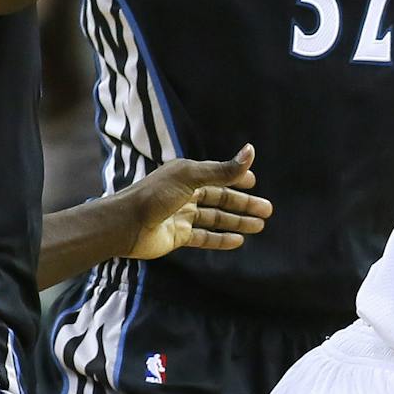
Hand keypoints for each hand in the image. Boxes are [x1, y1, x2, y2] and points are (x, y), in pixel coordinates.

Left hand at [120, 145, 272, 260]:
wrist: (126, 224)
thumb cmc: (155, 195)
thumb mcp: (191, 177)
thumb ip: (222, 169)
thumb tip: (251, 152)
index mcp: (187, 175)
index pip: (217, 175)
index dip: (236, 177)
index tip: (254, 182)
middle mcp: (185, 194)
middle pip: (220, 199)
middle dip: (244, 204)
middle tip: (267, 210)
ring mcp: (182, 216)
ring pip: (215, 219)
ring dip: (237, 222)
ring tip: (259, 226)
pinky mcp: (178, 236)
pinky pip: (204, 237)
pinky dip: (221, 239)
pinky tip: (238, 241)